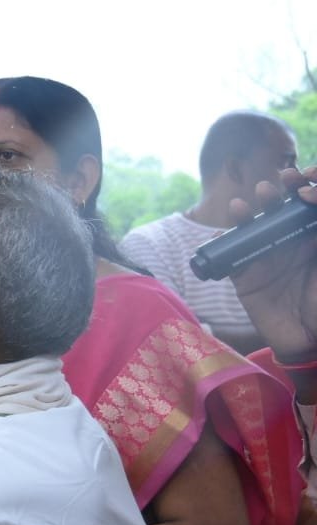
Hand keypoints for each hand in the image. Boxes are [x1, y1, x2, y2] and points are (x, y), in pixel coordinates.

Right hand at [228, 165, 316, 361]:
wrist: (309, 340)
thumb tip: (313, 200)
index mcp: (314, 235)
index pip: (309, 201)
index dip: (306, 184)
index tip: (305, 184)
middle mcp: (291, 240)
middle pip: (281, 206)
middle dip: (278, 191)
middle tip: (278, 185)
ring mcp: (267, 256)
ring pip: (253, 225)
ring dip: (247, 211)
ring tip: (243, 205)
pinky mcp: (245, 276)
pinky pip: (229, 256)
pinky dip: (220, 243)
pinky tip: (218, 236)